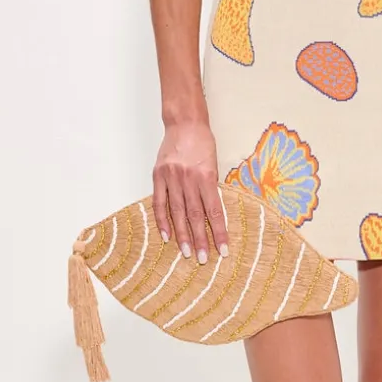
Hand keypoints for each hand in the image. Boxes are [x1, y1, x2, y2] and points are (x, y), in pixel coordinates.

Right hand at [152, 120, 229, 263]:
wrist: (184, 123)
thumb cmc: (203, 143)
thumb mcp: (214, 163)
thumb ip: (211, 188)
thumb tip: (213, 216)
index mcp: (207, 175)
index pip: (214, 210)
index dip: (219, 232)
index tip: (223, 249)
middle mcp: (189, 178)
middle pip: (195, 215)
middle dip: (200, 239)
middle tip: (203, 259)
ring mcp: (172, 177)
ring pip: (178, 212)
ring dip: (182, 235)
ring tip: (186, 253)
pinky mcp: (158, 176)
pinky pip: (160, 202)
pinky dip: (163, 221)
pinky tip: (167, 236)